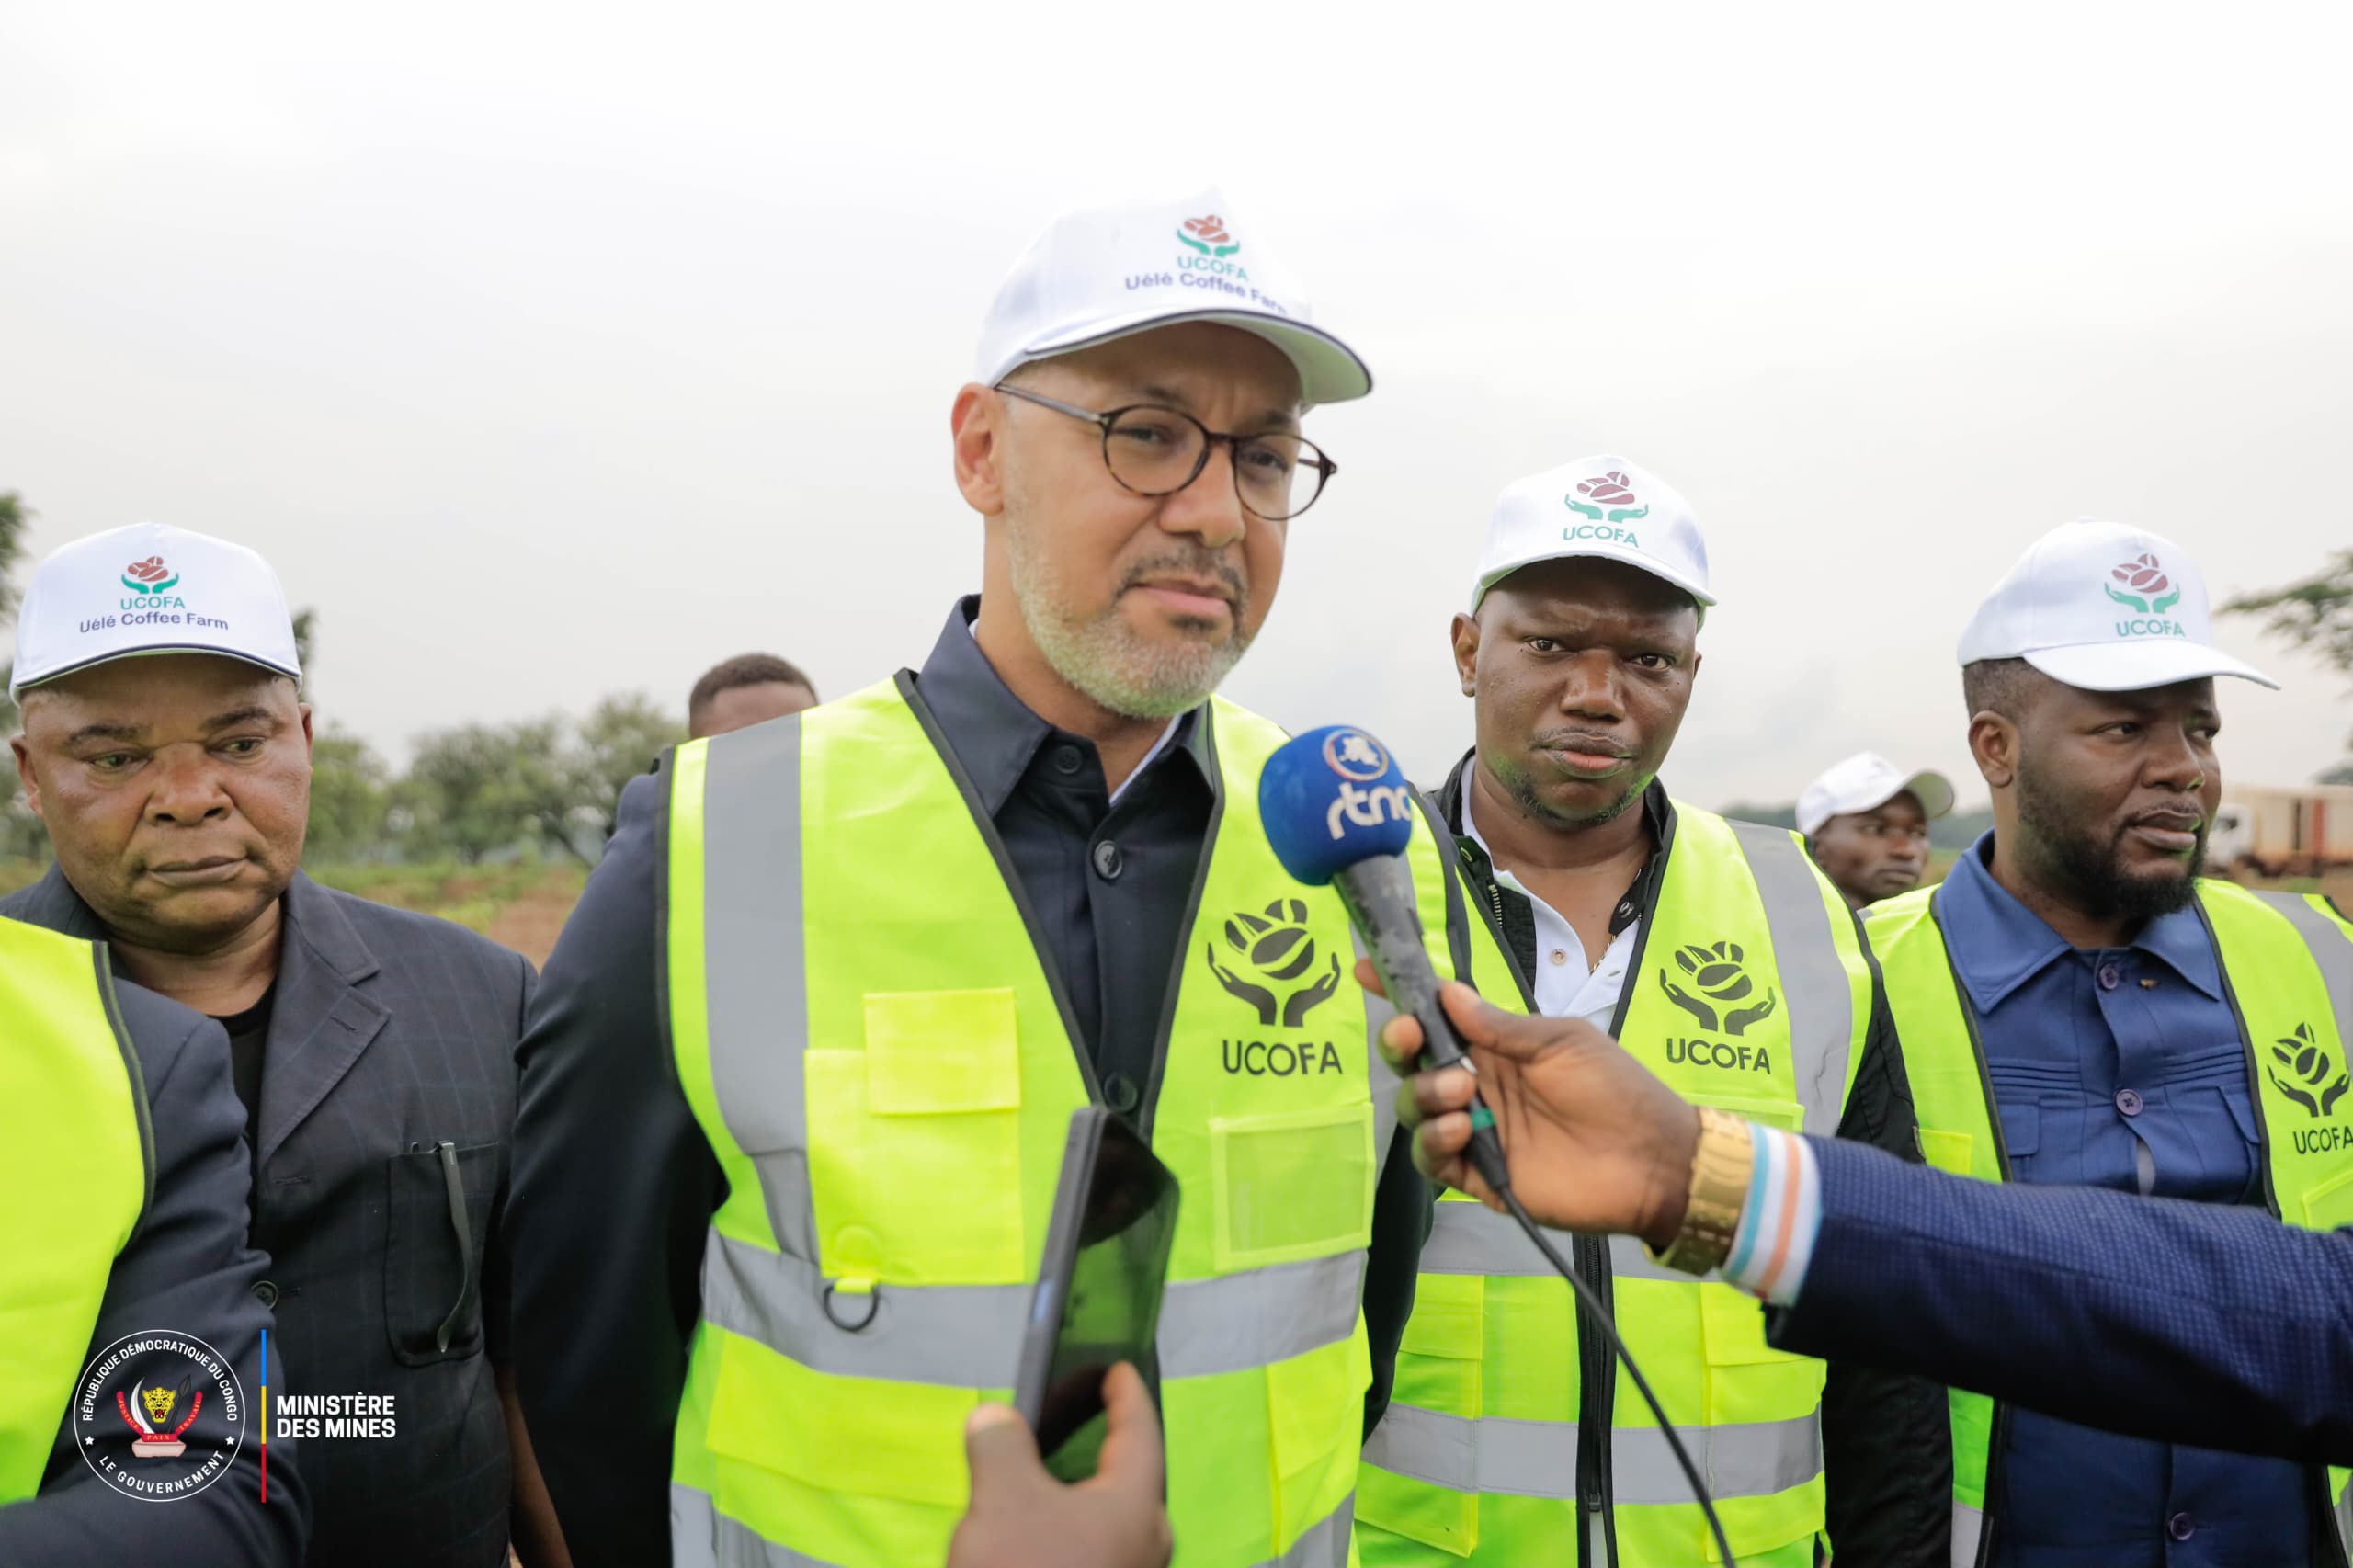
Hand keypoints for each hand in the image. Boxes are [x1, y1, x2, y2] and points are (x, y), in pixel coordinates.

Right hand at [948, 1364, 1171, 1567]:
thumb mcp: (1002, 1500)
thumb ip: (1000, 1446)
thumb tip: (996, 1417)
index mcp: (1137, 1504)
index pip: (1141, 1431)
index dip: (1127, 1395)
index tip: (1119, 1369)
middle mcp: (1145, 1543)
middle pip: (1133, 1479)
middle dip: (1107, 1448)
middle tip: (1079, 1419)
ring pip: (1111, 1521)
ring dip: (1081, 1496)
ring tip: (1043, 1478)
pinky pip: (1095, 1551)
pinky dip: (1070, 1531)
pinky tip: (1036, 1534)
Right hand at [1360, 960, 1701, 1249]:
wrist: (1652, 1159)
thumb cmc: (1616, 1089)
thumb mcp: (1562, 1042)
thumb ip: (1501, 1026)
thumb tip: (1447, 993)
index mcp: (1496, 1047)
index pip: (1437, 1017)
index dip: (1400, 994)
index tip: (1366, 970)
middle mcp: (1477, 1085)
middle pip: (1412, 1063)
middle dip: (1398, 1043)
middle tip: (1409, 1035)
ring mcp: (1475, 1131)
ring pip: (1413, 1110)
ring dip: (1422, 1094)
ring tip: (1460, 1093)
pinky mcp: (1480, 1175)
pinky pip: (1432, 1160)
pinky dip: (1432, 1142)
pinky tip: (1457, 1130)